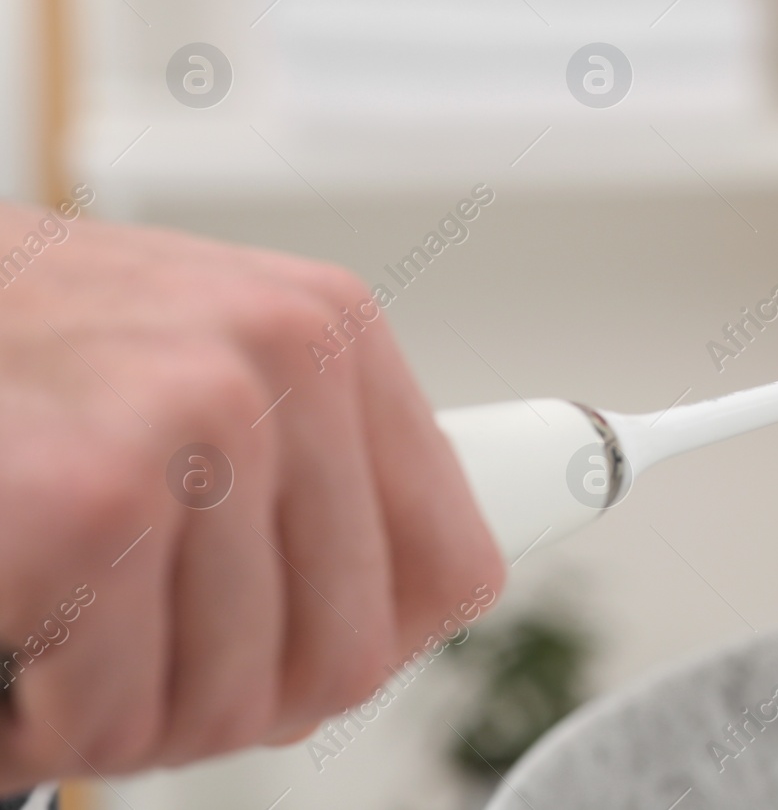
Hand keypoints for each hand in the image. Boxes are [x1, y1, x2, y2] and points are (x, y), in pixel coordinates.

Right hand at [0, 201, 502, 789]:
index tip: (285, 664)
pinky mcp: (100, 496)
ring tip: (59, 644)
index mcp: (334, 329)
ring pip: (229, 703)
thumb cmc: (12, 343)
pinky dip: (40, 729)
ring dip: (123, 716)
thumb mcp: (189, 357)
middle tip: (136, 676)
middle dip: (233, 703)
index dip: (362, 645)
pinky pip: (112, 714)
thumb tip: (373, 629)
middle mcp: (296, 356)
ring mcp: (208, 417)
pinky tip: (12, 661)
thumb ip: (292, 468)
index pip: (452, 566)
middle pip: (348, 657)